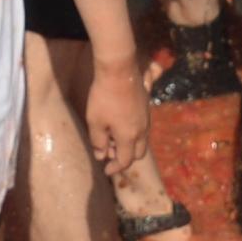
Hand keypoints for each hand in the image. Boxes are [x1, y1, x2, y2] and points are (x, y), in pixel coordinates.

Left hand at [82, 55, 148, 180]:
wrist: (119, 70)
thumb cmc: (104, 97)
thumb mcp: (95, 121)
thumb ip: (98, 141)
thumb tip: (101, 155)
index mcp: (129, 137)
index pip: (125, 161)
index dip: (115, 168)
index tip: (106, 170)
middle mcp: (142, 131)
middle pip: (138, 154)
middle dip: (125, 158)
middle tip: (110, 153)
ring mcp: (146, 119)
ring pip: (142, 141)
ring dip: (129, 145)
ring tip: (112, 138)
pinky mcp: (146, 107)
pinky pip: (143, 128)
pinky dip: (133, 134)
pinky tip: (120, 124)